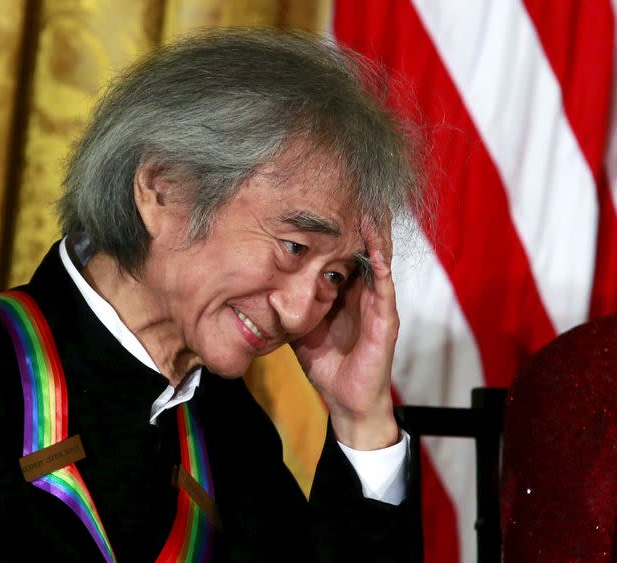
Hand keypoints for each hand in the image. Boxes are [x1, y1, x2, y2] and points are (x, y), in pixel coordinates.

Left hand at [291, 214, 399, 449]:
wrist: (346, 400)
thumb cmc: (327, 365)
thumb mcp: (300, 329)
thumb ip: (287, 308)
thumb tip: (262, 292)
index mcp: (344, 294)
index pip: (341, 255)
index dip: (336, 232)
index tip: (325, 205)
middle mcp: (363, 294)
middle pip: (363, 251)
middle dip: (360, 224)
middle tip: (354, 192)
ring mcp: (377, 306)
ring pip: (378, 263)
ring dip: (375, 237)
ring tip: (369, 209)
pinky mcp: (385, 321)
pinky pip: (384, 289)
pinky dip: (380, 267)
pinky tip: (375, 249)